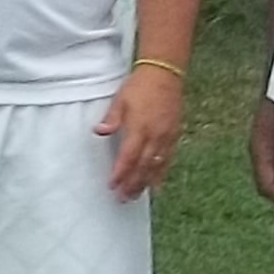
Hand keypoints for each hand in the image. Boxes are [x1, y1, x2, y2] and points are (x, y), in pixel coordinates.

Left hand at [100, 63, 186, 200]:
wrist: (166, 74)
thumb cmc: (140, 86)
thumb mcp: (121, 99)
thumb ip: (111, 119)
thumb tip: (99, 132)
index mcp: (139, 128)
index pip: (128, 157)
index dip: (120, 173)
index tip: (112, 186)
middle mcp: (155, 136)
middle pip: (143, 167)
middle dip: (132, 184)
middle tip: (123, 199)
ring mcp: (167, 137)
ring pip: (156, 166)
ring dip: (146, 183)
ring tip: (137, 196)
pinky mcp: (174, 135)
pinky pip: (168, 159)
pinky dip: (161, 173)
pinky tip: (156, 183)